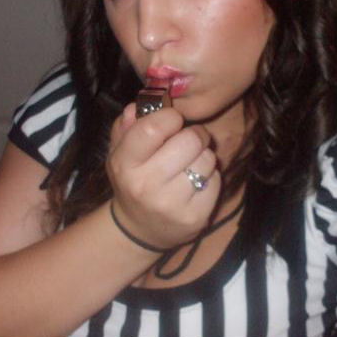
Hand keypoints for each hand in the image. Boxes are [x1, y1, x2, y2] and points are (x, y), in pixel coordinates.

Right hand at [106, 103, 220, 249]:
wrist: (140, 230)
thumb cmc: (133, 181)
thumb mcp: (120, 154)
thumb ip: (126, 126)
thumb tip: (138, 106)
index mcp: (125, 164)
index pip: (152, 129)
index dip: (170, 116)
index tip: (173, 119)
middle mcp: (146, 186)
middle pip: (190, 140)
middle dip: (195, 134)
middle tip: (189, 140)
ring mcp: (172, 204)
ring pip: (207, 159)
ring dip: (203, 156)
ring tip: (190, 163)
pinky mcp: (195, 217)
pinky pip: (216, 180)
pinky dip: (211, 177)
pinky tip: (196, 183)